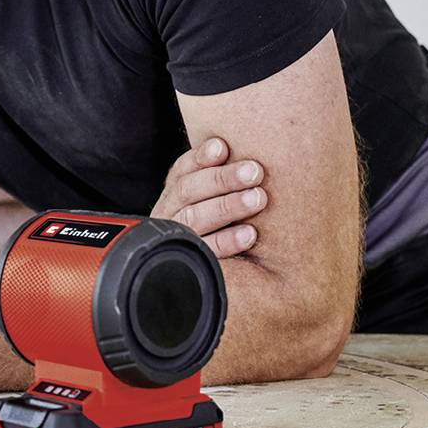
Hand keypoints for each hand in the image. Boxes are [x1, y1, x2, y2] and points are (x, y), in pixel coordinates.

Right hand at [150, 136, 267, 257]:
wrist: (206, 280)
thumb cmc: (224, 222)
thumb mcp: (216, 196)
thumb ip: (224, 178)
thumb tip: (240, 150)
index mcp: (174, 192)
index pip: (182, 170)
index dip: (200, 158)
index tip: (222, 147)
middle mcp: (169, 212)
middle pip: (188, 191)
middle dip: (222, 179)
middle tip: (255, 171)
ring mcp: (175, 237)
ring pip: (194, 218)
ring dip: (227, 206)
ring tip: (258, 198)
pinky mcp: (189, 262)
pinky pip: (206, 250)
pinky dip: (227, 240)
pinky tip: (250, 234)